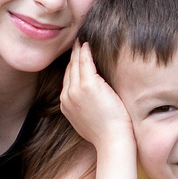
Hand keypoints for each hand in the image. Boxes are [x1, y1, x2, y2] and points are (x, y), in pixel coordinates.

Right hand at [59, 42, 137, 178]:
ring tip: (82, 38)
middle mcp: (67, 95)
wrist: (112, 141)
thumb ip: (84, 106)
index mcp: (65, 104)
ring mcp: (76, 90)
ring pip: (76, 63)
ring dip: (78, 49)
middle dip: (73, 54)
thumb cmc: (106, 132)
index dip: (72, 65)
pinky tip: (88, 43)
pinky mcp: (88, 85)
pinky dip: (85, 51)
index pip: (67, 78)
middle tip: (77, 40)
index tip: (77, 54)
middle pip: (69, 68)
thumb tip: (91, 99)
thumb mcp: (88, 119)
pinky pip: (85, 62)